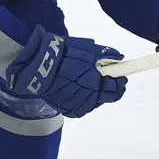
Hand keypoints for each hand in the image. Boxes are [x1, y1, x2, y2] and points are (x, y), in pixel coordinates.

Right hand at [5, 24, 125, 117]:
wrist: (38, 65)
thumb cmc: (65, 54)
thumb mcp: (88, 49)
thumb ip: (106, 55)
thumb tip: (120, 59)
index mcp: (95, 84)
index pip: (115, 89)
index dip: (119, 82)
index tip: (119, 76)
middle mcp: (87, 98)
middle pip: (105, 98)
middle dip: (107, 88)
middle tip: (104, 78)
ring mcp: (76, 105)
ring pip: (92, 104)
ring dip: (94, 95)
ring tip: (87, 84)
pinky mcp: (65, 109)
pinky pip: (79, 107)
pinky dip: (82, 100)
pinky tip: (79, 91)